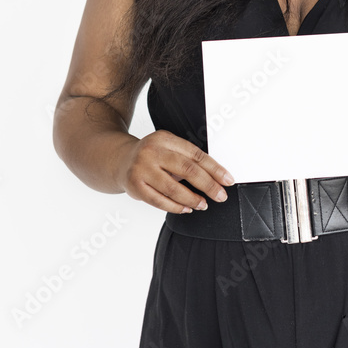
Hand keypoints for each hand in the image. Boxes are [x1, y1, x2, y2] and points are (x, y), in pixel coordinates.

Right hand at [114, 130, 234, 212]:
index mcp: (165, 138)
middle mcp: (152, 151)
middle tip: (220, 196)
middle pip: (187, 170)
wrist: (119, 160)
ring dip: (192, 199)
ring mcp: (141, 168)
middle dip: (208, 185)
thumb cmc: (151, 156)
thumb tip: (215, 178)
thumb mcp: (167, 148)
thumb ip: (187, 159)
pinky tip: (186, 208)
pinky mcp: (135, 185)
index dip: (215, 169)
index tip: (227, 180)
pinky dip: (175, 207)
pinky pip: (159, 201)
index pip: (196, 154)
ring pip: (173, 188)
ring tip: (203, 204)